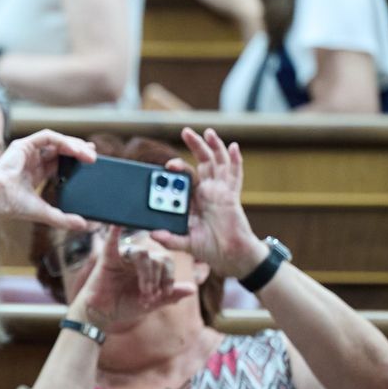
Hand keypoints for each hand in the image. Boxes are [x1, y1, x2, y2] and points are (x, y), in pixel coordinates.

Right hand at [0, 130, 96, 229]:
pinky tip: (75, 149)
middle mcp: (30, 159)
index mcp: (34, 173)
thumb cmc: (11, 206)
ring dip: (74, 145)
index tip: (91, 163)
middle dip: (78, 150)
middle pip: (60, 149)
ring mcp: (26, 151)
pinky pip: (48, 137)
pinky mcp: (23, 144)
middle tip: (95, 157)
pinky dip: (63, 141)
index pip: (59, 162)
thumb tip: (85, 225)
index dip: (75, 161)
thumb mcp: (44, 212)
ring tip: (89, 155)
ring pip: (56, 141)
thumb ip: (64, 219)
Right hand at [68, 226, 196, 331]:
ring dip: (147, 274)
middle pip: (157, 257)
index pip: (167, 262)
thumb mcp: (154, 302)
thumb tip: (193, 289)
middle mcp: (138, 259)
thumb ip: (171, 295)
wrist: (103, 315)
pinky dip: (115, 231)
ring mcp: (124, 257)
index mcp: (150, 266)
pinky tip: (117, 224)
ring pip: (142, 253)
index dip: (169, 277)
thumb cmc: (126, 306)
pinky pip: (112, 241)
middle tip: (150, 296)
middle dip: (157, 279)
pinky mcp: (108, 258)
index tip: (164, 294)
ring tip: (144, 291)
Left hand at [151, 127, 266, 278]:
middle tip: (185, 131)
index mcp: (193, 200)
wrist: (231, 257)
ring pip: (218, 163)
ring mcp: (221, 192)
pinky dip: (235, 161)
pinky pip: (235, 176)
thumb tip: (152, 234)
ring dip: (214, 147)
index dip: (176, 170)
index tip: (165, 166)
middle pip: (200, 163)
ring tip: (208, 132)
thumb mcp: (185, 243)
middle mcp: (207, 191)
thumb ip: (170, 239)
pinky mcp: (232, 196)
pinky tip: (233, 147)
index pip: (183, 179)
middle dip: (194, 146)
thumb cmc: (209, 248)